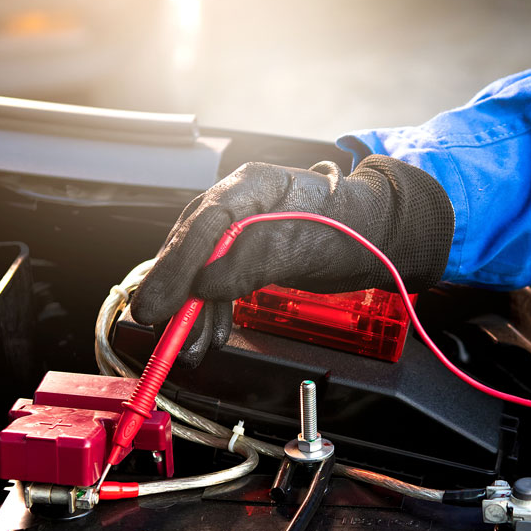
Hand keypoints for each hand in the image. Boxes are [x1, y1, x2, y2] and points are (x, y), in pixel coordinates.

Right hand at [131, 156, 453, 365]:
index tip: (161, 299)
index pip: (204, 221)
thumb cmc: (348, 228)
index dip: (177, 263)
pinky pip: (217, 281)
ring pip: (200, 268)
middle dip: (174, 289)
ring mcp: (238, 227)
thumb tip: (207, 285)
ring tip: (188, 346)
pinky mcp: (244, 252)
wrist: (375, 235)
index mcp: (253, 184)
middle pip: (191, 244)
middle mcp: (237, 201)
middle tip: (155, 322)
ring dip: (192, 310)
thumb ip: (254, 262)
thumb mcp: (305, 245)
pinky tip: (209, 334)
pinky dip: (211, 310)